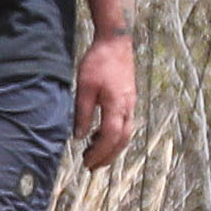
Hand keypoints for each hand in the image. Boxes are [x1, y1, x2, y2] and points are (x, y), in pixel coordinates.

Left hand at [75, 32, 135, 168]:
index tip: (86, 162)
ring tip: (95, 156)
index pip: (110, 137)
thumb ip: (83, 113)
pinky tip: (100, 136)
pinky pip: (125, 125)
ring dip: (111, 148)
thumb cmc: (98, 62)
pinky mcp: (128, 100)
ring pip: (125, 134)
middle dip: (107, 156)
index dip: (99, 153)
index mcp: (117, 106)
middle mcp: (128, 108)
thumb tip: (79, 137)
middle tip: (91, 167)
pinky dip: (114, 135)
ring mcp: (130, 104)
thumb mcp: (84, 87)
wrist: (115, 43)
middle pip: (121, 140)